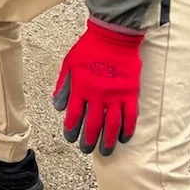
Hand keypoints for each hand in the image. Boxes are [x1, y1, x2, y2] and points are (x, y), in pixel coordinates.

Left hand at [52, 18, 143, 155]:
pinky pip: (130, 117)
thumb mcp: (69, 64)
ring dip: (108, 141)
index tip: (70, 138)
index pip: (74, 116)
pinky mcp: (131, 93)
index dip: (71, 130)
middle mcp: (98, 95)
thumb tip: (58, 106)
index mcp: (81, 88)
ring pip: (112, 125)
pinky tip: (124, 138)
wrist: (114, 37)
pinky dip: (128, 130)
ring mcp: (116, 95)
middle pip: (93, 125)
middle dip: (88, 140)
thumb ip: (63, 86)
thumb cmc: (89, 49)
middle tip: (86, 150)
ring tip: (106, 151)